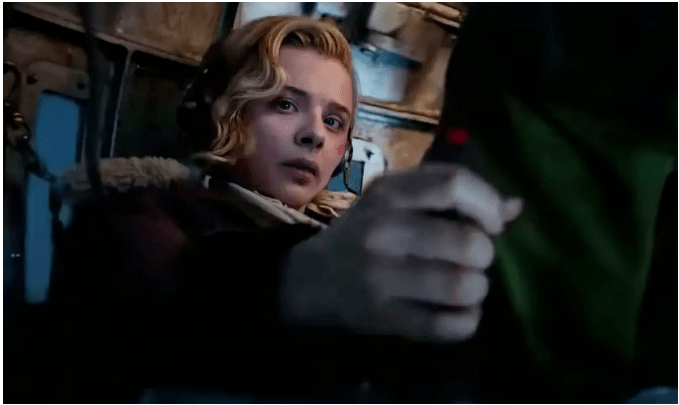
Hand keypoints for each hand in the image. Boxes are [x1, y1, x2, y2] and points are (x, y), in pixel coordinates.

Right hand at [280, 164, 522, 342]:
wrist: (308, 280)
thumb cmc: (362, 233)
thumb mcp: (394, 201)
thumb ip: (449, 197)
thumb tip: (514, 207)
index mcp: (388, 192)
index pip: (455, 185)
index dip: (488, 205)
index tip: (492, 223)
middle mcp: (382, 229)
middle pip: (468, 241)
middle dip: (485, 255)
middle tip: (474, 260)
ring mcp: (380, 275)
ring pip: (463, 286)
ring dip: (478, 289)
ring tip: (467, 288)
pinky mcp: (382, 317)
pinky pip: (447, 326)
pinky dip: (466, 322)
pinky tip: (459, 314)